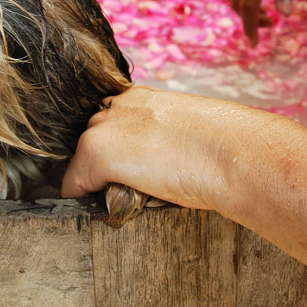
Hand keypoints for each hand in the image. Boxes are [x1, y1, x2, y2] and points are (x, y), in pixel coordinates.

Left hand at [62, 86, 269, 212]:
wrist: (232, 153)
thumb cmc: (225, 148)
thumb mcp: (188, 132)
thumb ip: (162, 139)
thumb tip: (157, 162)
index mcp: (141, 97)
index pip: (110, 122)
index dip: (118, 148)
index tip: (129, 166)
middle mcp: (117, 106)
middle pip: (91, 138)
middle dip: (103, 162)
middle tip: (127, 188)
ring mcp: (103, 128)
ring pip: (82, 159)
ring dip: (95, 179)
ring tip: (123, 199)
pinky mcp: (96, 153)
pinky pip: (73, 185)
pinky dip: (83, 200)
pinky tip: (104, 209)